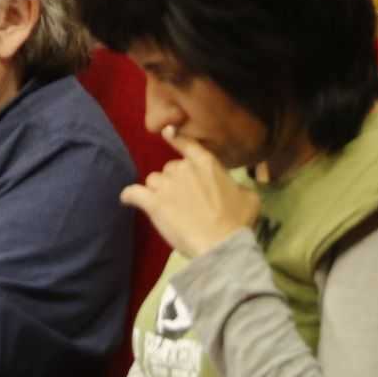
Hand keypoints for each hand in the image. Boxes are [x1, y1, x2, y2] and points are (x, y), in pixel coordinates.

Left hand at [120, 143, 261, 257]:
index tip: (167, 133)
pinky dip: (129, 195)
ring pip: (153, 180)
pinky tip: (128, 199)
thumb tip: (234, 188)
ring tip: (164, 207)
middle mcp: (183, 169)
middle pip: (170, 168)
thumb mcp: (249, 198)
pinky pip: (133, 193)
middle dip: (174, 181)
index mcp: (206, 164)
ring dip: (156, 190)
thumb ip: (237, 187)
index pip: (187, 145)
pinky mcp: (152, 203)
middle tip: (183, 201)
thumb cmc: (237, 222)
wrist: (220, 243)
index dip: (176, 138)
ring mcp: (166, 185)